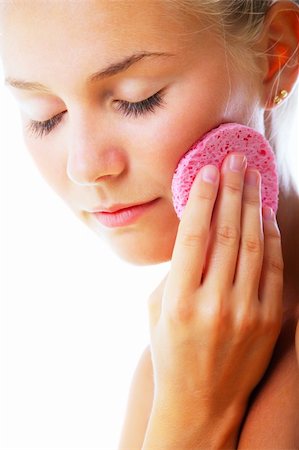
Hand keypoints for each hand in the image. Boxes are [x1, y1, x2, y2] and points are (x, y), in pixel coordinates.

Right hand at [145, 153, 282, 448]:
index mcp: (178, 301)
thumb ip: (176, 270)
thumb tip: (197, 230)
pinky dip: (271, 239)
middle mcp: (213, 305)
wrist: (201, 402)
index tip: (209, 171)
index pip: (194, 236)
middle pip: (227, 233)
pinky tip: (266, 216)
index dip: (203, 199)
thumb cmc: (171, 351)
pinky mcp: (268, 321)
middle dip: (232, 190)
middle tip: (236, 160)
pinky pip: (273, 270)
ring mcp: (246, 314)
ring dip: (253, 206)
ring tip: (252, 178)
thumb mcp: (158, 309)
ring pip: (254, 246)